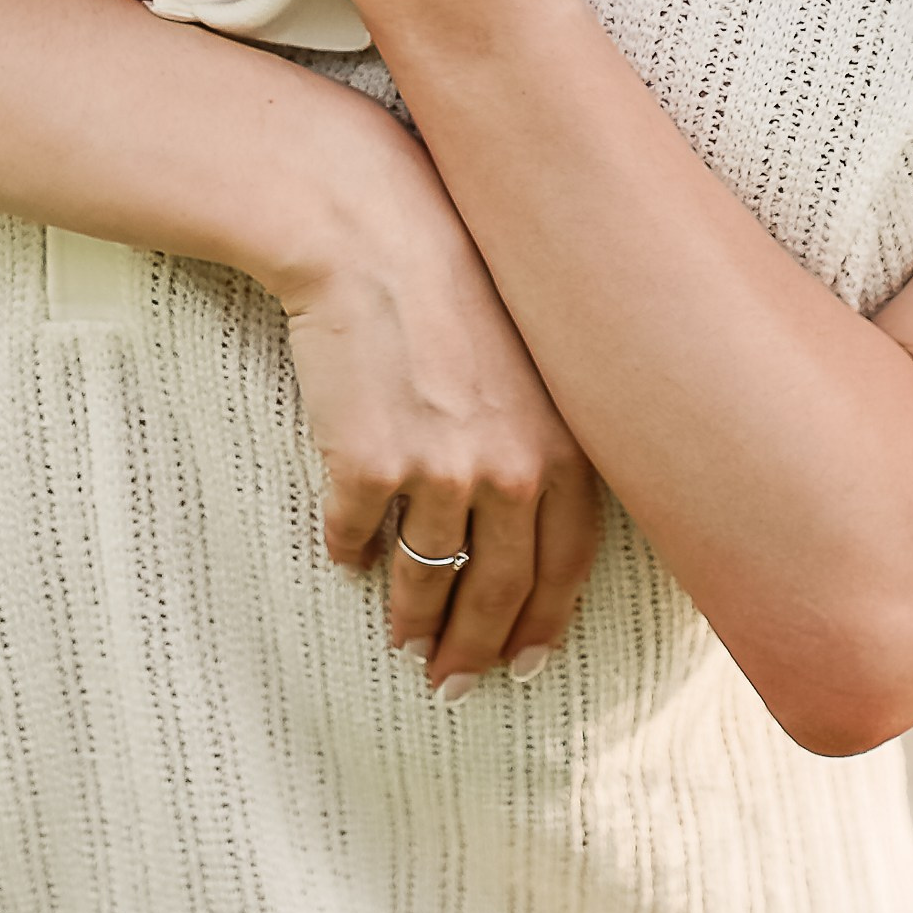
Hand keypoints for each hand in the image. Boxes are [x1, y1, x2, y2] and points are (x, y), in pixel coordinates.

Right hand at [279, 117, 604, 690]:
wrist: (368, 226)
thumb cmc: (456, 277)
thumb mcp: (535, 354)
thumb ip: (548, 435)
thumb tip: (534, 516)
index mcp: (563, 444)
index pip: (565, 565)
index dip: (543, 624)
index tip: (526, 665)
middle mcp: (511, 469)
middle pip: (498, 592)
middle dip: (476, 651)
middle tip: (454, 686)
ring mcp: (436, 472)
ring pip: (424, 580)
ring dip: (412, 620)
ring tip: (403, 643)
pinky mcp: (364, 466)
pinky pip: (354, 538)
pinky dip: (349, 555)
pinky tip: (347, 560)